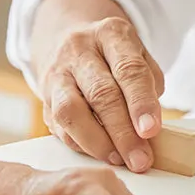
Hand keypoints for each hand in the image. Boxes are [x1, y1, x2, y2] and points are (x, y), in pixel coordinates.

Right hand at [41, 16, 164, 171]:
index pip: (128, 69)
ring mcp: (57, 74)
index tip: (151, 130)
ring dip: (98, 143)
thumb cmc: (113, 54)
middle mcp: (79, 50)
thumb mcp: (138, 54)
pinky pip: (59, 127)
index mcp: (110, 34)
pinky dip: (81, 145)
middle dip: (123, 132)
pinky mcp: (43, 98)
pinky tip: (100, 155)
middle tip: (140, 159)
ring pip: (70, 112)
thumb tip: (148, 127)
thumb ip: (148, 85)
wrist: (65, 38)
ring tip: (120, 160)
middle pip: (101, 94)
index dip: (141, 102)